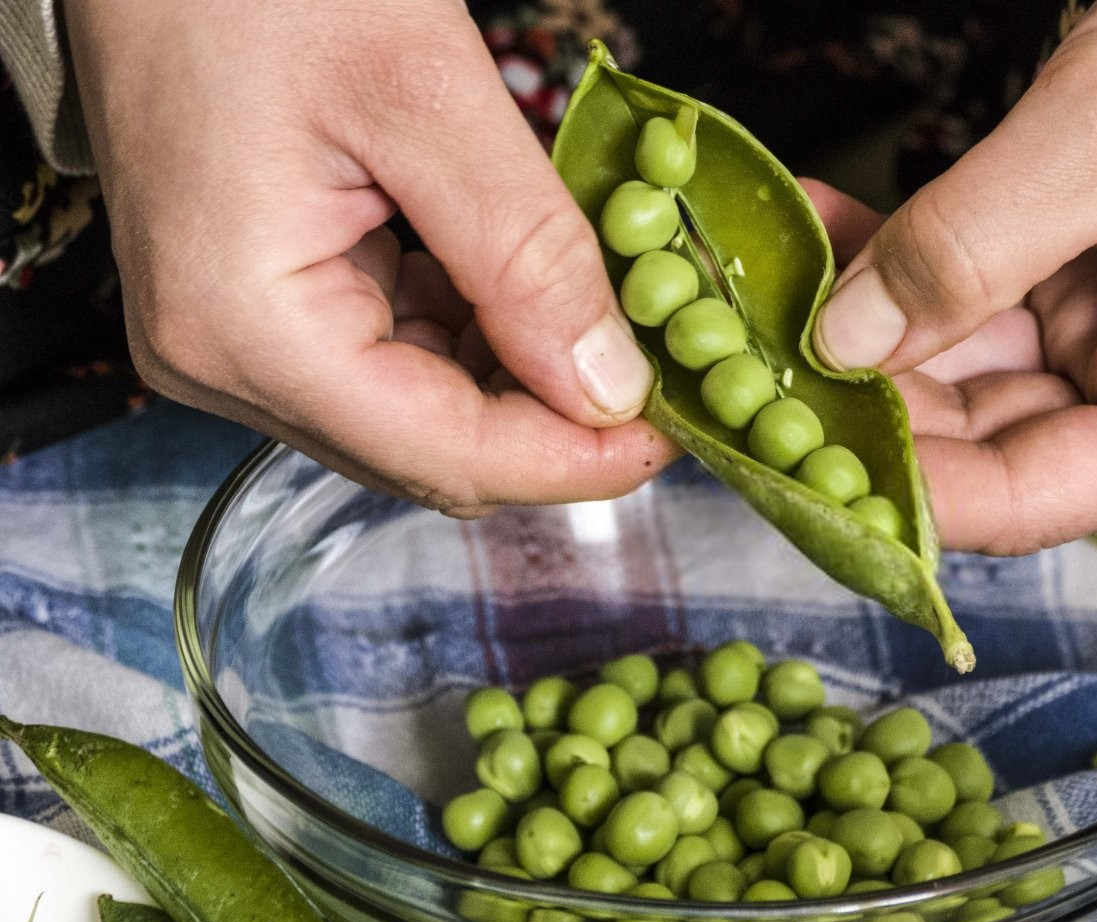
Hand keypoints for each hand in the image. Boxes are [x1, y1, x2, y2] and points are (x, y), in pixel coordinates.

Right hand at [64, 0, 673, 516]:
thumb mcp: (424, 95)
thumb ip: (527, 254)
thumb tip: (611, 389)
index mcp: (247, 329)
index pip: (445, 455)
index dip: (574, 459)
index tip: (678, 429)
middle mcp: (225, 363)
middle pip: (434, 450)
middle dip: (557, 420)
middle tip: (662, 368)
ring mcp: (235, 341)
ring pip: (422, 414)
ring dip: (522, 376)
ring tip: (606, 309)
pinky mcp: (259, 309)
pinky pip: (393, 359)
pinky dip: (474, 333)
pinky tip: (524, 280)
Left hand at [810, 0, 1096, 553]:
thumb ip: (962, 254)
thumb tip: (835, 346)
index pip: (1033, 499)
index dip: (904, 493)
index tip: (787, 457)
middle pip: (986, 444)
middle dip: (866, 403)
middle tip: (745, 363)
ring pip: (964, 372)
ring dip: (865, 328)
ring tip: (767, 283)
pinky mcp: (1089, 286)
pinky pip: (971, 300)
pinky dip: (899, 268)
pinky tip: (822, 232)